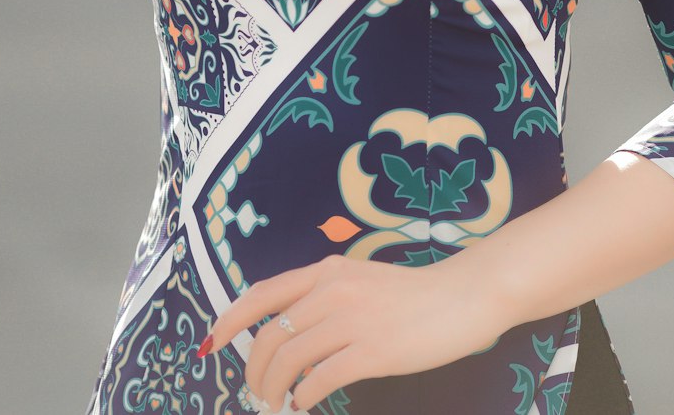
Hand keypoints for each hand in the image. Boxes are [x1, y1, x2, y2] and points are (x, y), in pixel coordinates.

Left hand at [199, 249, 509, 412]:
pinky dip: (302, 399)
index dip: (231, 319)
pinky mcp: (371, 352)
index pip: (263, 293)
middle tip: (255, 394)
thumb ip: (324, 297)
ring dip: (274, 391)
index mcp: (326, 270)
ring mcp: (351, 320)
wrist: (460, 298)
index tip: (213, 342)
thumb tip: (286, 332)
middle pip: (270, 335)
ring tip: (276, 406)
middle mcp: (332, 289)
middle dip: (253, 370)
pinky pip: (319, 380)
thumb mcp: (359, 281)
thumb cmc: (411, 295)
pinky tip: (304, 406)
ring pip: (288, 360)